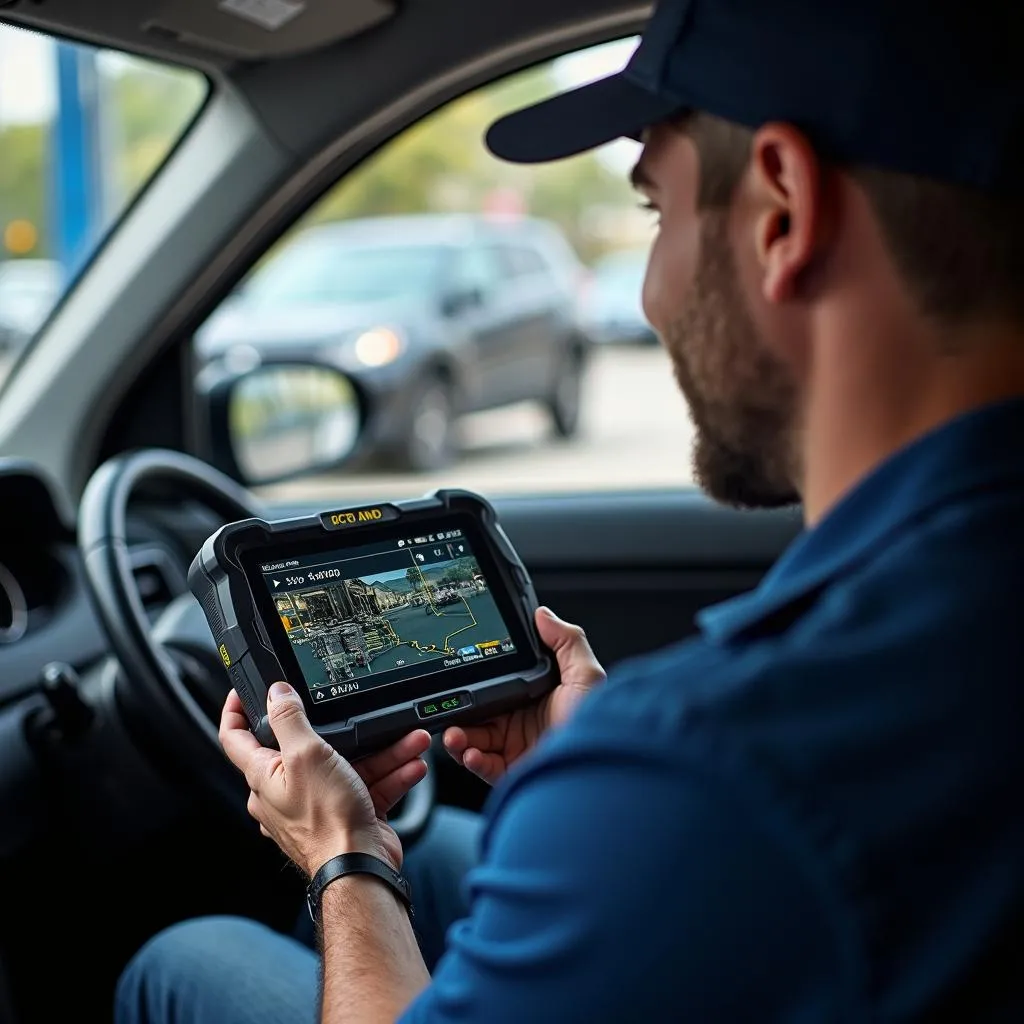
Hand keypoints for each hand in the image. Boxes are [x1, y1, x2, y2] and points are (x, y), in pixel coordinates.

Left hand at [219, 684, 430, 874]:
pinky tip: (411, 765)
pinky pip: (370, 786)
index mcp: (264, 777)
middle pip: (309, 747)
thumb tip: (275, 693)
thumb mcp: (305, 755)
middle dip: (343, 728)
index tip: (243, 691)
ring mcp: (318, 805)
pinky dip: (391, 774)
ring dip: (382, 752)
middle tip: (356, 710)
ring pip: (349, 765)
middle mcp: (286, 792)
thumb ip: (288, 719)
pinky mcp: (346, 816)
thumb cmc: (325, 821)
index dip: (236, 710)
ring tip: (407, 740)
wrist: (360, 868)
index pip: (236, 738)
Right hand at [443, 607, 604, 783]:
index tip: (462, 674)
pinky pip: (483, 766)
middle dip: (460, 711)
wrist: (596, 773)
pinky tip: (470, 752)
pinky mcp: (513, 771)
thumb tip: (543, 615)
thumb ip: (566, 641)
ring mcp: (517, 747)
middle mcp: (524, 721)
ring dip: (459, 736)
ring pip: (475, 739)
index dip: (479, 681)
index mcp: (537, 696)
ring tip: (454, 734)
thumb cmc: (597, 727)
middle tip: (449, 707)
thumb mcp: (586, 676)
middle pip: (481, 712)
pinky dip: (471, 760)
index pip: (499, 685)